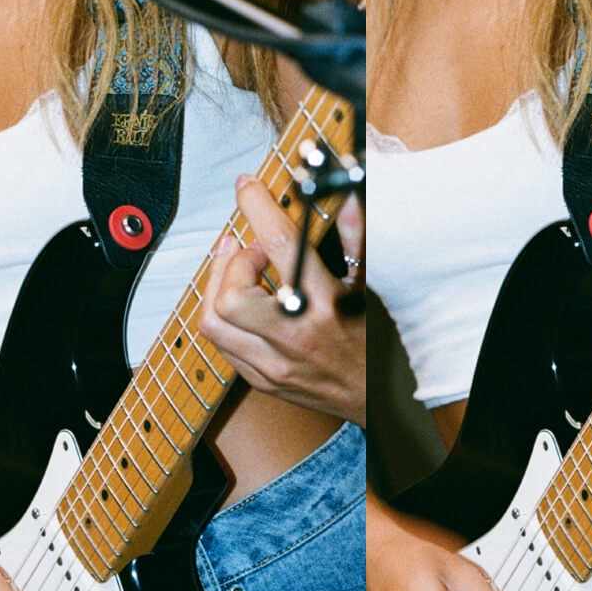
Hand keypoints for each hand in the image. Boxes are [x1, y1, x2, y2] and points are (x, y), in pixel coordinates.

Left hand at [197, 176, 365, 425]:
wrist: (377, 402)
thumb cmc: (377, 343)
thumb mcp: (371, 287)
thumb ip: (355, 238)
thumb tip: (342, 196)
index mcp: (327, 307)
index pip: (282, 247)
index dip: (258, 207)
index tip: (248, 188)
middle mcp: (296, 338)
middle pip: (232, 294)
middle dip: (232, 262)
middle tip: (250, 252)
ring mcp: (274, 364)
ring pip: (214, 320)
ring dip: (216, 287)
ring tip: (235, 272)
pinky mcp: (262, 380)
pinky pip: (222, 344)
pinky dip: (222, 315)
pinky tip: (239, 303)